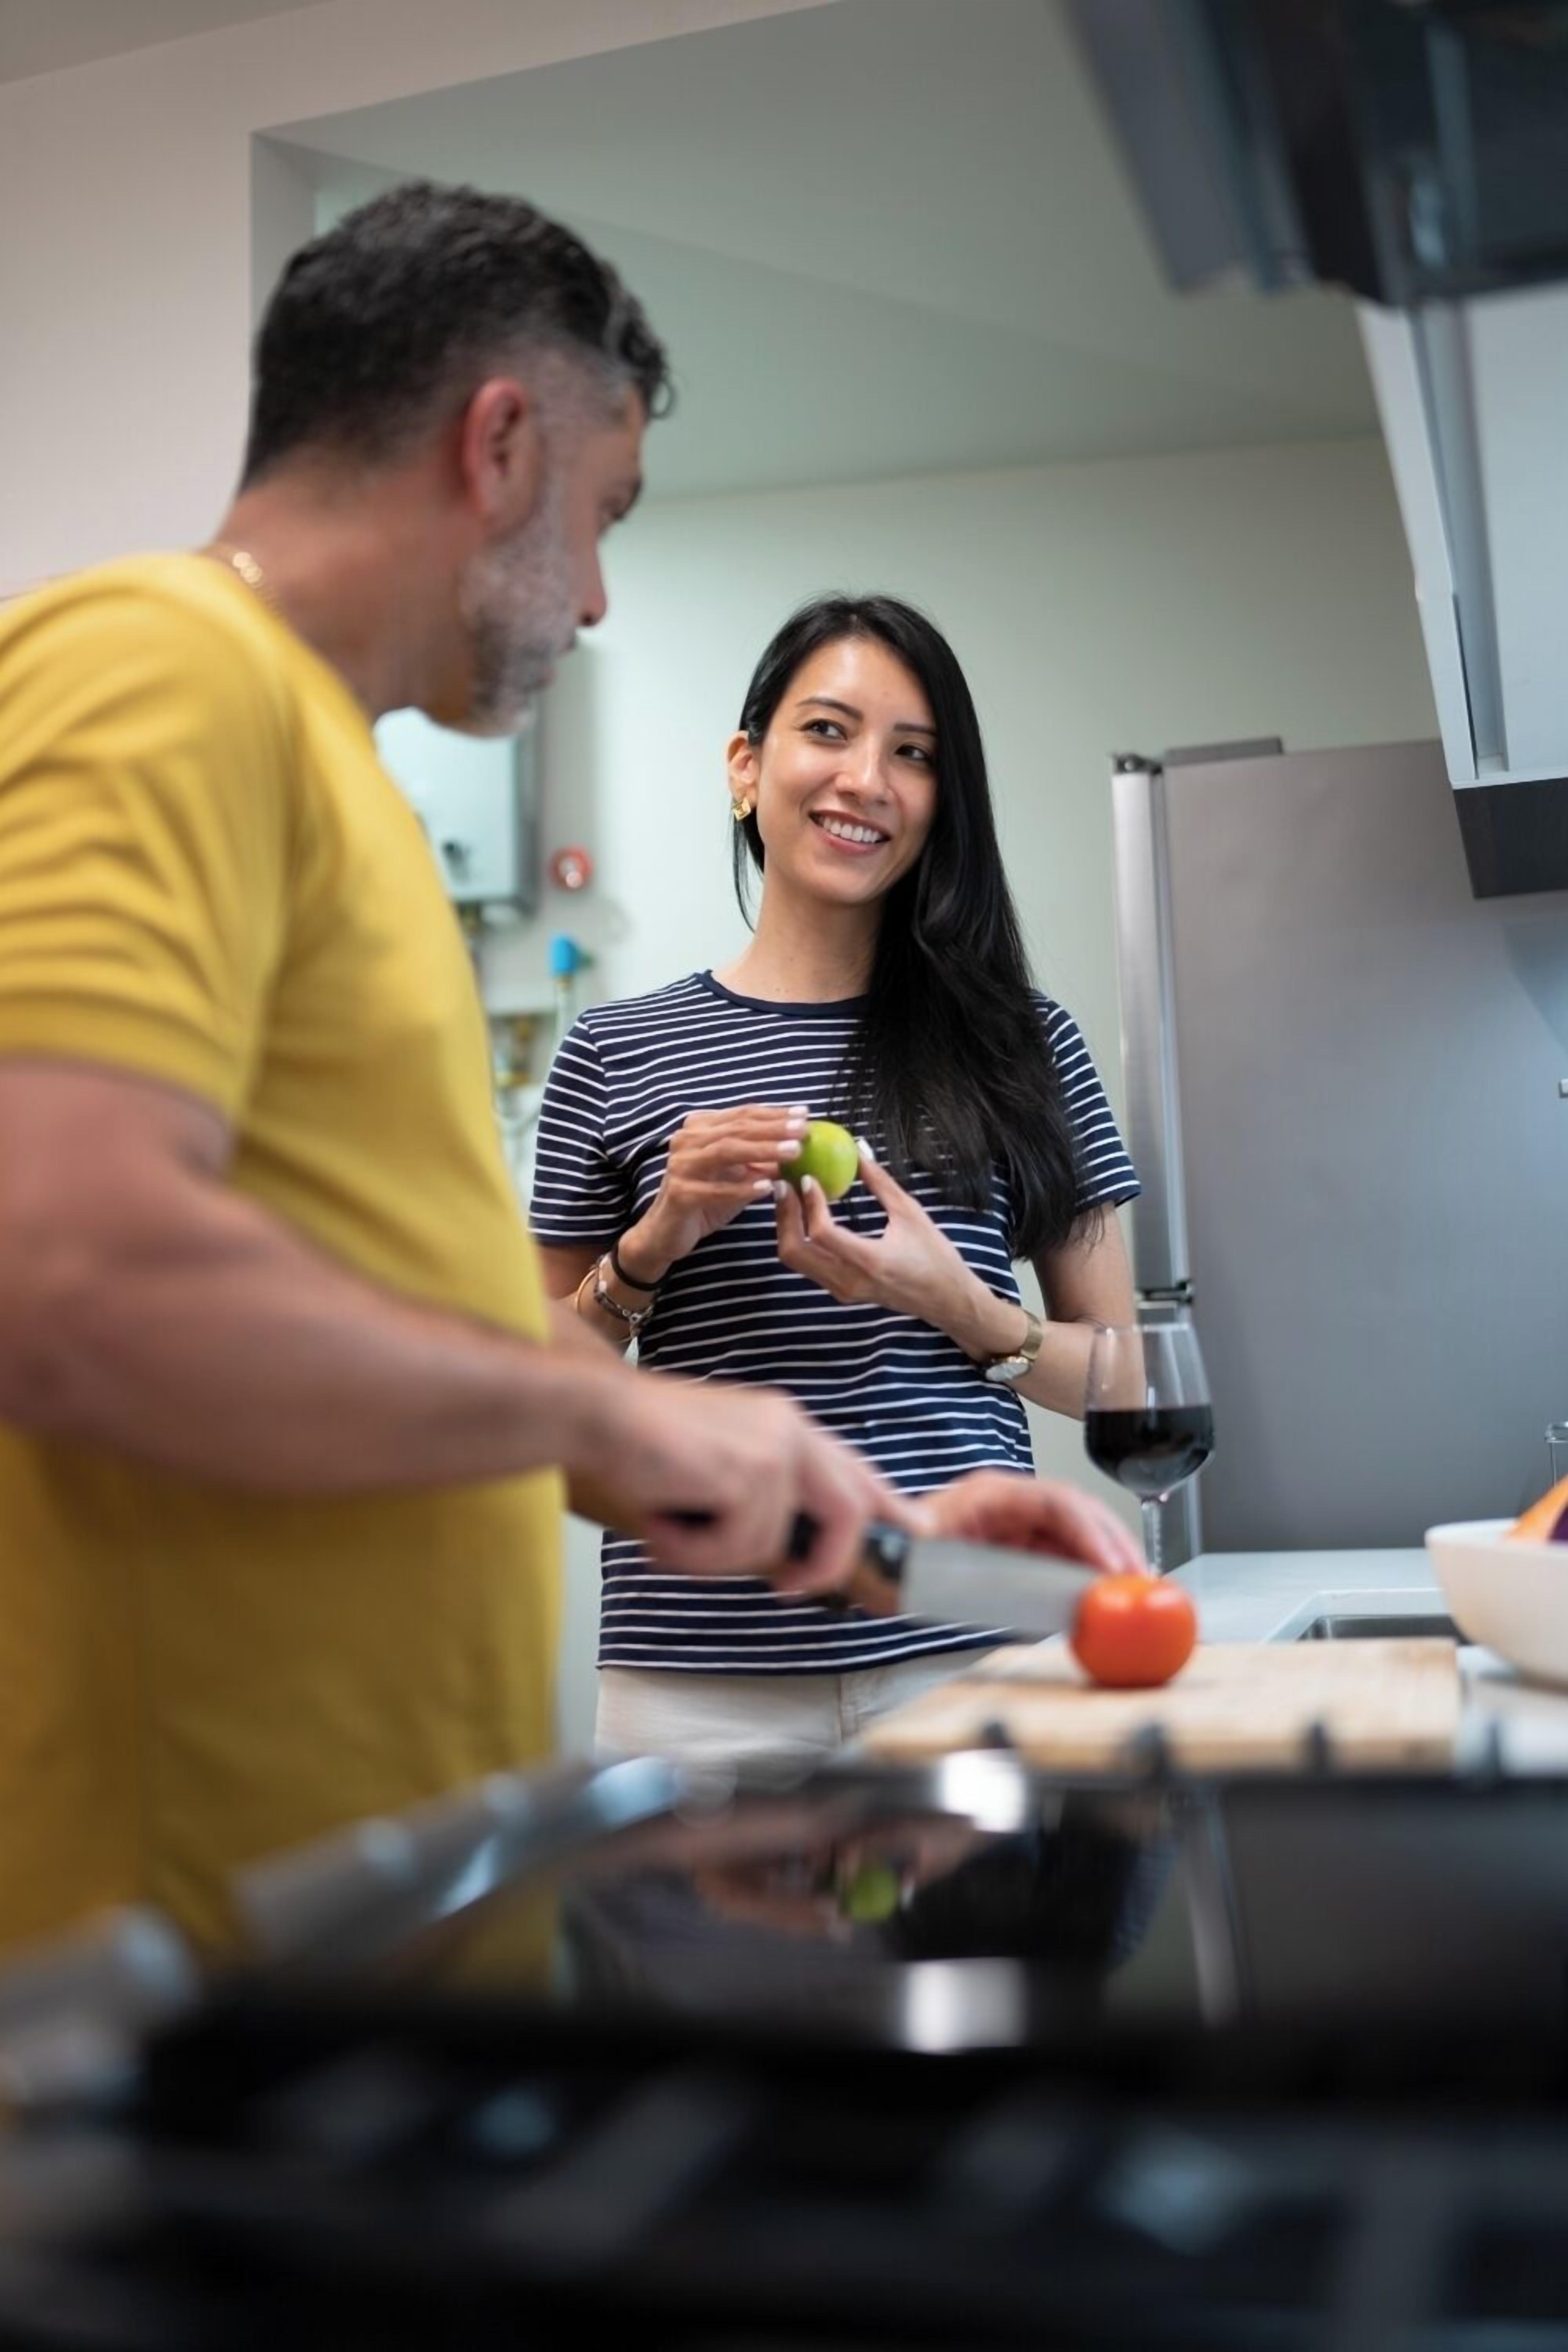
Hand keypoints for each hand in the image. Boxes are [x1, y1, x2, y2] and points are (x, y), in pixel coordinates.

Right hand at [600, 1370, 914, 1589]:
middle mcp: (790, 1430)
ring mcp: (773, 1450)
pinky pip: (736, 1547)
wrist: (597, 1415)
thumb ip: (759, 1496)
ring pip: (769, 1544)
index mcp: (786, 1424)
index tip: (918, 1536)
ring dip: (711, 1555)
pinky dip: (692, 1551)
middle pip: (848, 1513)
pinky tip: (662, 1521)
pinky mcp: (749, 1473)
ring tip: (669, 1529)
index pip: (854, 1470)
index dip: (888, 1506)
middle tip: (788, 1590)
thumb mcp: (717, 1464)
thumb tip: (783, 1556)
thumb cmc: (642, 1445)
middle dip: (823, 1564)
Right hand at [624, 1104, 808, 1277]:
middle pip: (736, 1128)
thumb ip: (762, 1161)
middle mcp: (687, 1140)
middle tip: (803, 1131)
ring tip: (794, 1153)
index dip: (774, 1113)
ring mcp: (680, 1165)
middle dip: (774, 1128)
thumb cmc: (706, 1199)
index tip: (804, 1114)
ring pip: (726, 1151)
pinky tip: (767, 1188)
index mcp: (700, 1128)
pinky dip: (743, 1188)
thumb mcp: (738, 1176)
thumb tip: (799, 1147)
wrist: (667, 1232)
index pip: (742, 1114)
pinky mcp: (679, 1193)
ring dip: (763, 1150)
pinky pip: (715, 1189)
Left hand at [773, 1142, 980, 1327]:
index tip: (808, 1178)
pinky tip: (805, 1216)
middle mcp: (849, 1281)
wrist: (945, 1299)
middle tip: (784, 1185)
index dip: (809, 1203)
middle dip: (784, 1216)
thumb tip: (859, 1148)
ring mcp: (842, 1291)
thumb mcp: (911, 1213)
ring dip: (788, 1228)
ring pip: (797, 1261)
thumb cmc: (935, 1255)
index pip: (822, 1233)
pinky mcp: (840, 1292)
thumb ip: (880, 1182)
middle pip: (795, 1251)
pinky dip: (801, 1240)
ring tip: (791, 1197)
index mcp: (870, 1260)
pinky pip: (808, 1266)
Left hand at [916, 1468, 1144, 1575]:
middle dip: (1113, 1544)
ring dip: (1108, 1558)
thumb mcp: (938, 1566)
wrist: (881, 1564)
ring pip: (1078, 1532)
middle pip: (1078, 1512)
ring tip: (1135, 1588)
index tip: (1112, 1567)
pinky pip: (1065, 1554)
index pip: (1056, 1502)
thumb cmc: (903, 1559)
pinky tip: (1107, 1593)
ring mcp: (1017, 1522)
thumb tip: (1038, 1595)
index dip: (1090, 1533)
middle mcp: (1010, 1502)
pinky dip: (1090, 1573)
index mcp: (990, 1494)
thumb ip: (985, 1578)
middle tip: (1139, 1581)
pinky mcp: (1022, 1546)